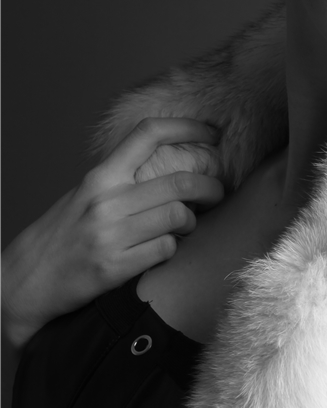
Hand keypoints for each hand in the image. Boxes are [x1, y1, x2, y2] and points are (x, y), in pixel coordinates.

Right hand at [1, 118, 224, 347]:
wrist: (26, 280)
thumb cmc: (62, 235)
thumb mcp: (85, 195)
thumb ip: (122, 180)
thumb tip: (172, 167)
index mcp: (100, 177)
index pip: (148, 135)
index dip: (187, 127)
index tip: (212, 133)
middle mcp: (106, 201)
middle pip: (180, 182)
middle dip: (211, 186)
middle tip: (219, 192)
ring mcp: (111, 235)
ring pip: (178, 215)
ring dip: (191, 222)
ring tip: (185, 225)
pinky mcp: (115, 267)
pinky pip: (166, 249)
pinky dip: (173, 249)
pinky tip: (162, 249)